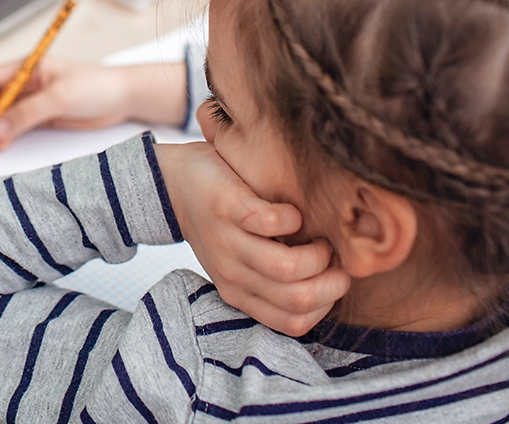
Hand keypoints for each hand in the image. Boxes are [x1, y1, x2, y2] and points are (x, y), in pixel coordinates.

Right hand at [0, 58, 160, 152]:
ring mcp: (33, 101)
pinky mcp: (41, 117)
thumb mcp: (60, 97)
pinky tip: (2, 145)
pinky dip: (6, 136)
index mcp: (28, 68)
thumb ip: (28, 112)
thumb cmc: (96, 85)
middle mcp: (27, 83)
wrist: (122, 98)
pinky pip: (16, 126)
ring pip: (3, 116)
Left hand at [155, 141, 349, 335]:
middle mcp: (232, 275)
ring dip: (318, 253)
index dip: (326, 304)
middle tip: (333, 259)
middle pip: (298, 300)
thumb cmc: (221, 224)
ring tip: (318, 238)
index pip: (294, 323)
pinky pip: (270, 222)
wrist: (175, 184)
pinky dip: (292, 218)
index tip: (333, 279)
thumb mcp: (242, 263)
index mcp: (239, 293)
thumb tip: (332, 284)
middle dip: (332, 282)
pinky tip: (291, 213)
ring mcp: (228, 242)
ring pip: (288, 268)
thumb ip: (274, 279)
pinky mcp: (226, 208)